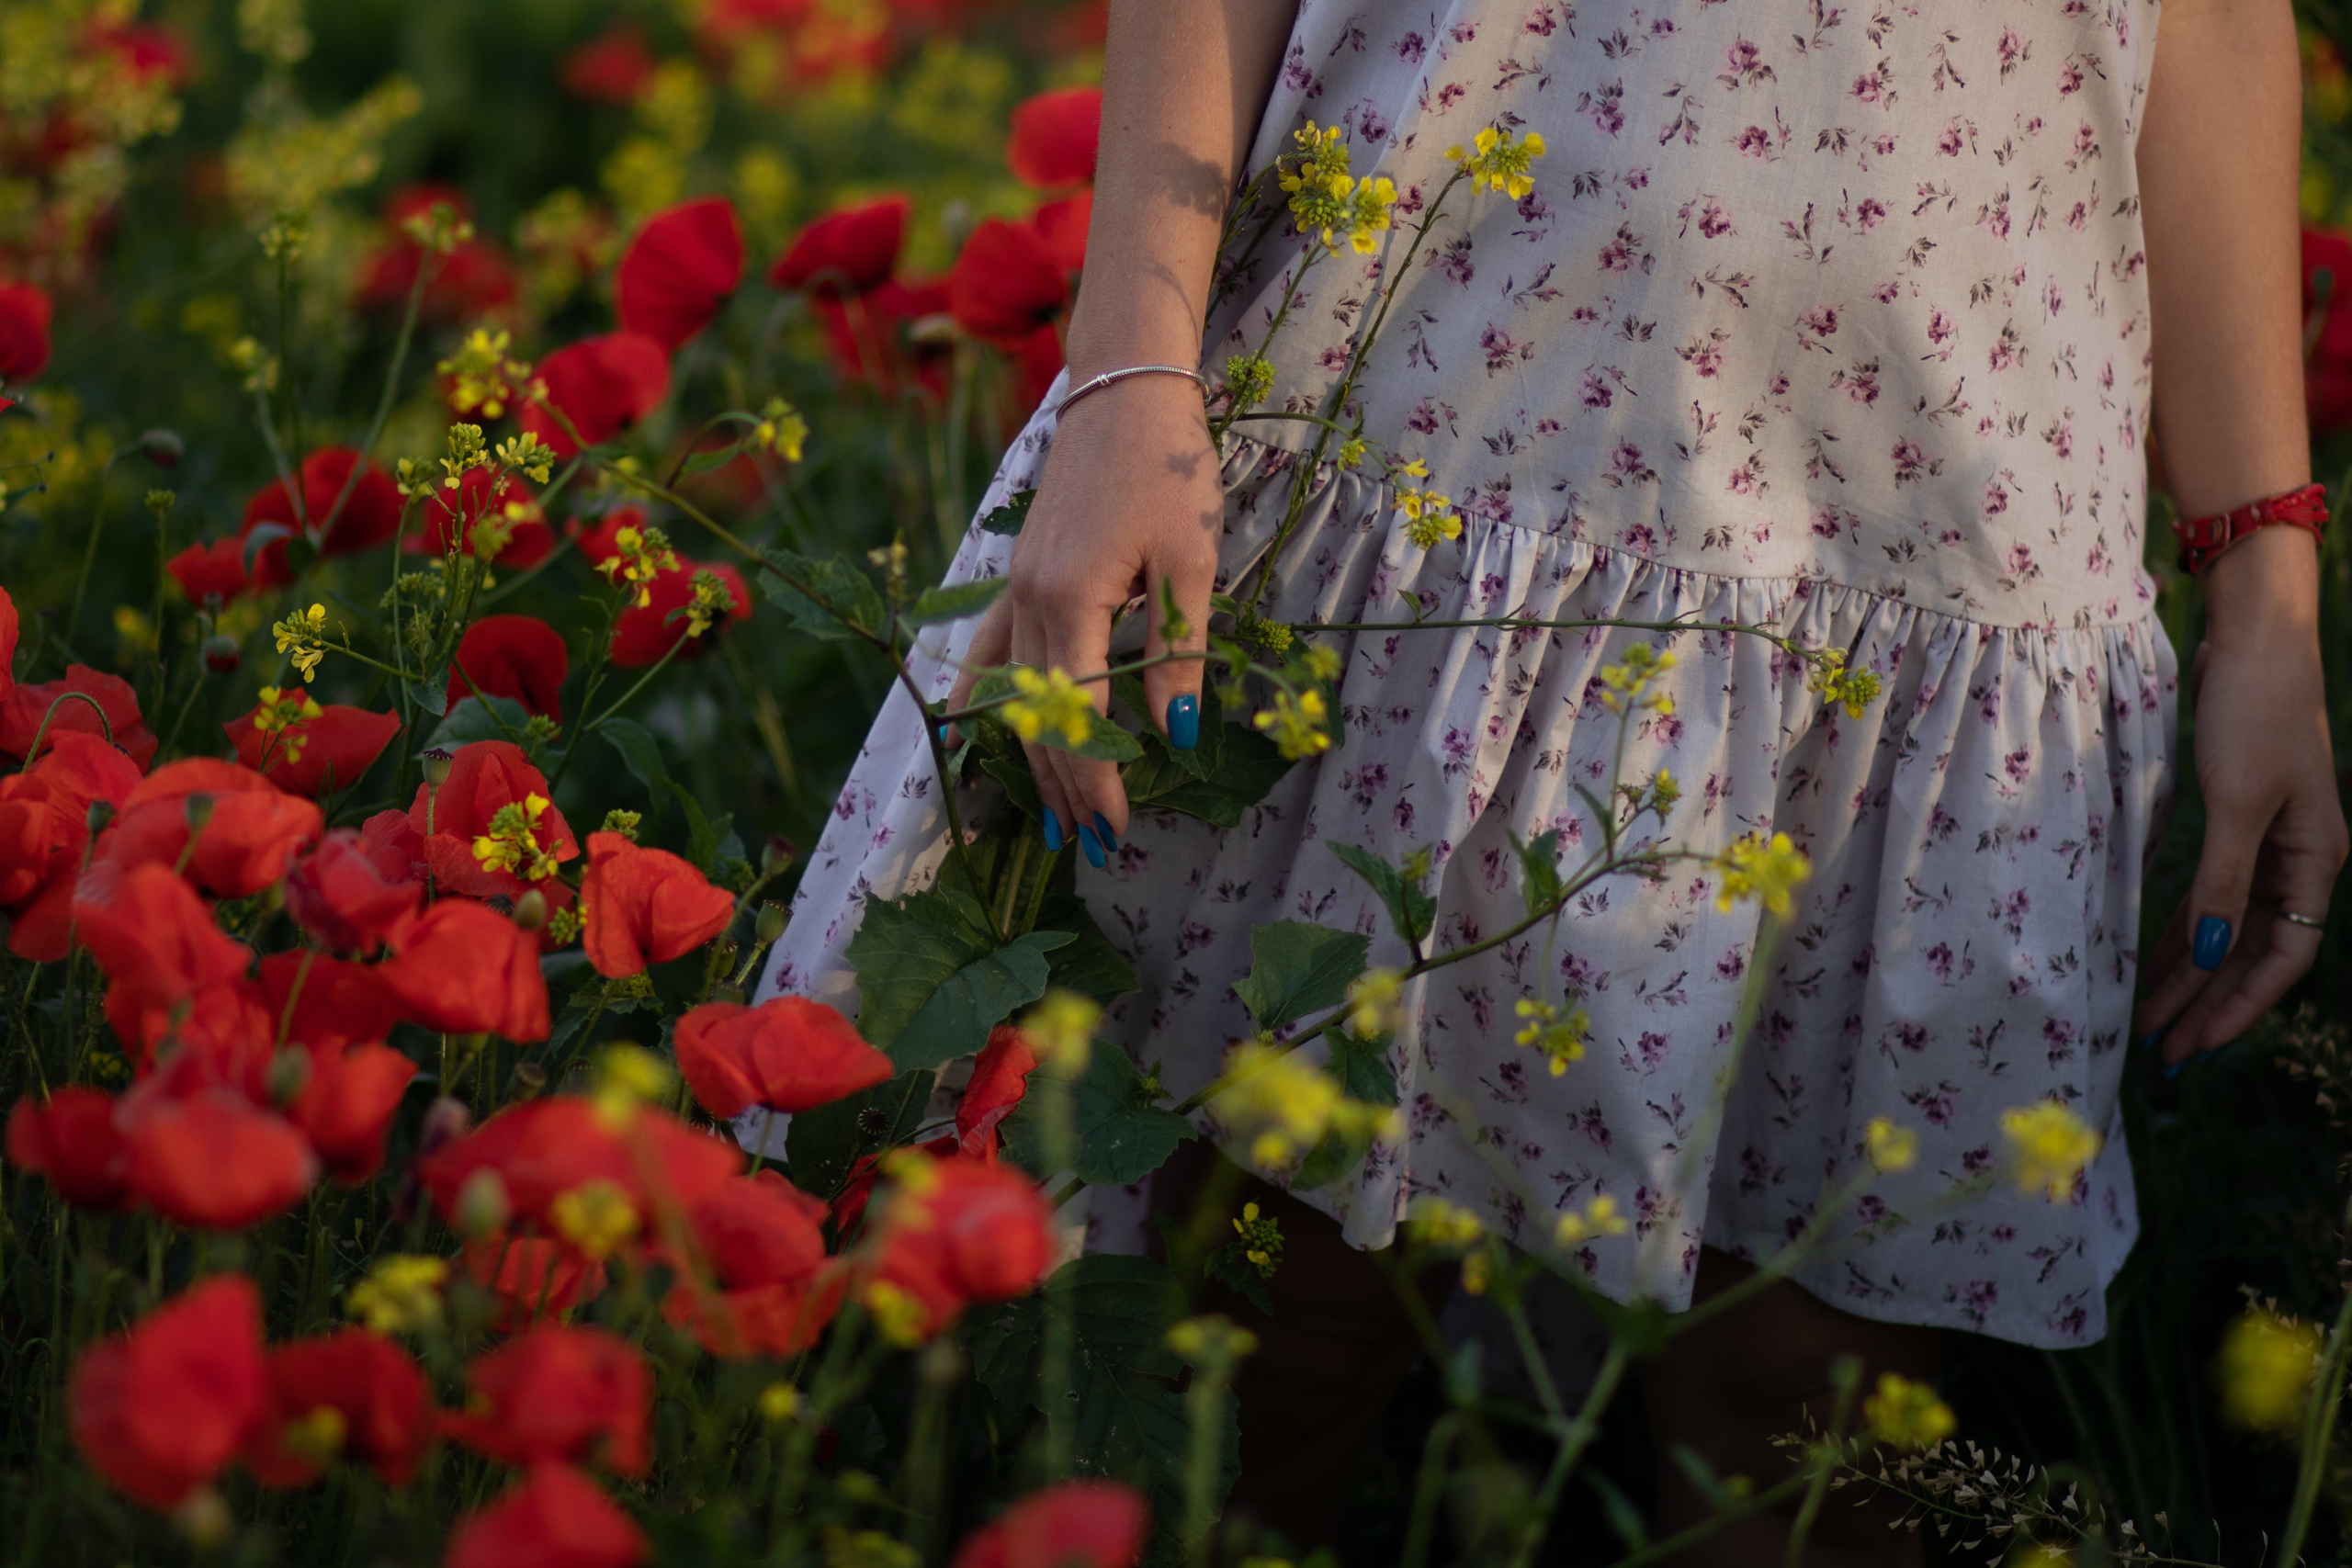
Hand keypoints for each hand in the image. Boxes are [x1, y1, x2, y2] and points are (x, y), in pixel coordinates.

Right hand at [942, 374, 1223, 862]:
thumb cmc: (1167, 468)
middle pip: (1038, 716)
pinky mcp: (1018, 575)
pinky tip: (967, 734)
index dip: (1095, 778)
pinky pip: (987, 651)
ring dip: (1025, 759)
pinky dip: (980, 699)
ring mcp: (1014, 587)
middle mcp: (1027, 600)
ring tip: (1042, 818)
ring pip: (1010, 693)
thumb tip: (1178, 738)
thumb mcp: (1190, 561)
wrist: (1124, 392)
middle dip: (1064, 786)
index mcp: (1070, 598)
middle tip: (1093, 845)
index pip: (1076, 715)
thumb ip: (1177, 652)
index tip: (1115, 829)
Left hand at [2135, 529, 2347, 1063]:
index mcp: (2313, 860)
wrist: (2253, 639)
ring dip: (2188, 971)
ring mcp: (2267, 839)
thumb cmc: (2253, 714)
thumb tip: (2211, 954)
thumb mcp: (2237, 802)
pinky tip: (2153, 957)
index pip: (2282, 956)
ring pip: (2227, 926)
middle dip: (2208, 1001)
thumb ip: (2223, 881)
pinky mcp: (2235, 819)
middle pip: (2253, 950)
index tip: (2194, 1044)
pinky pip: (2209, 893)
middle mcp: (2297, 858)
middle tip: (2160, 1049)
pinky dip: (2183, 927)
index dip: (2239, 1004)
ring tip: (2147, 1017)